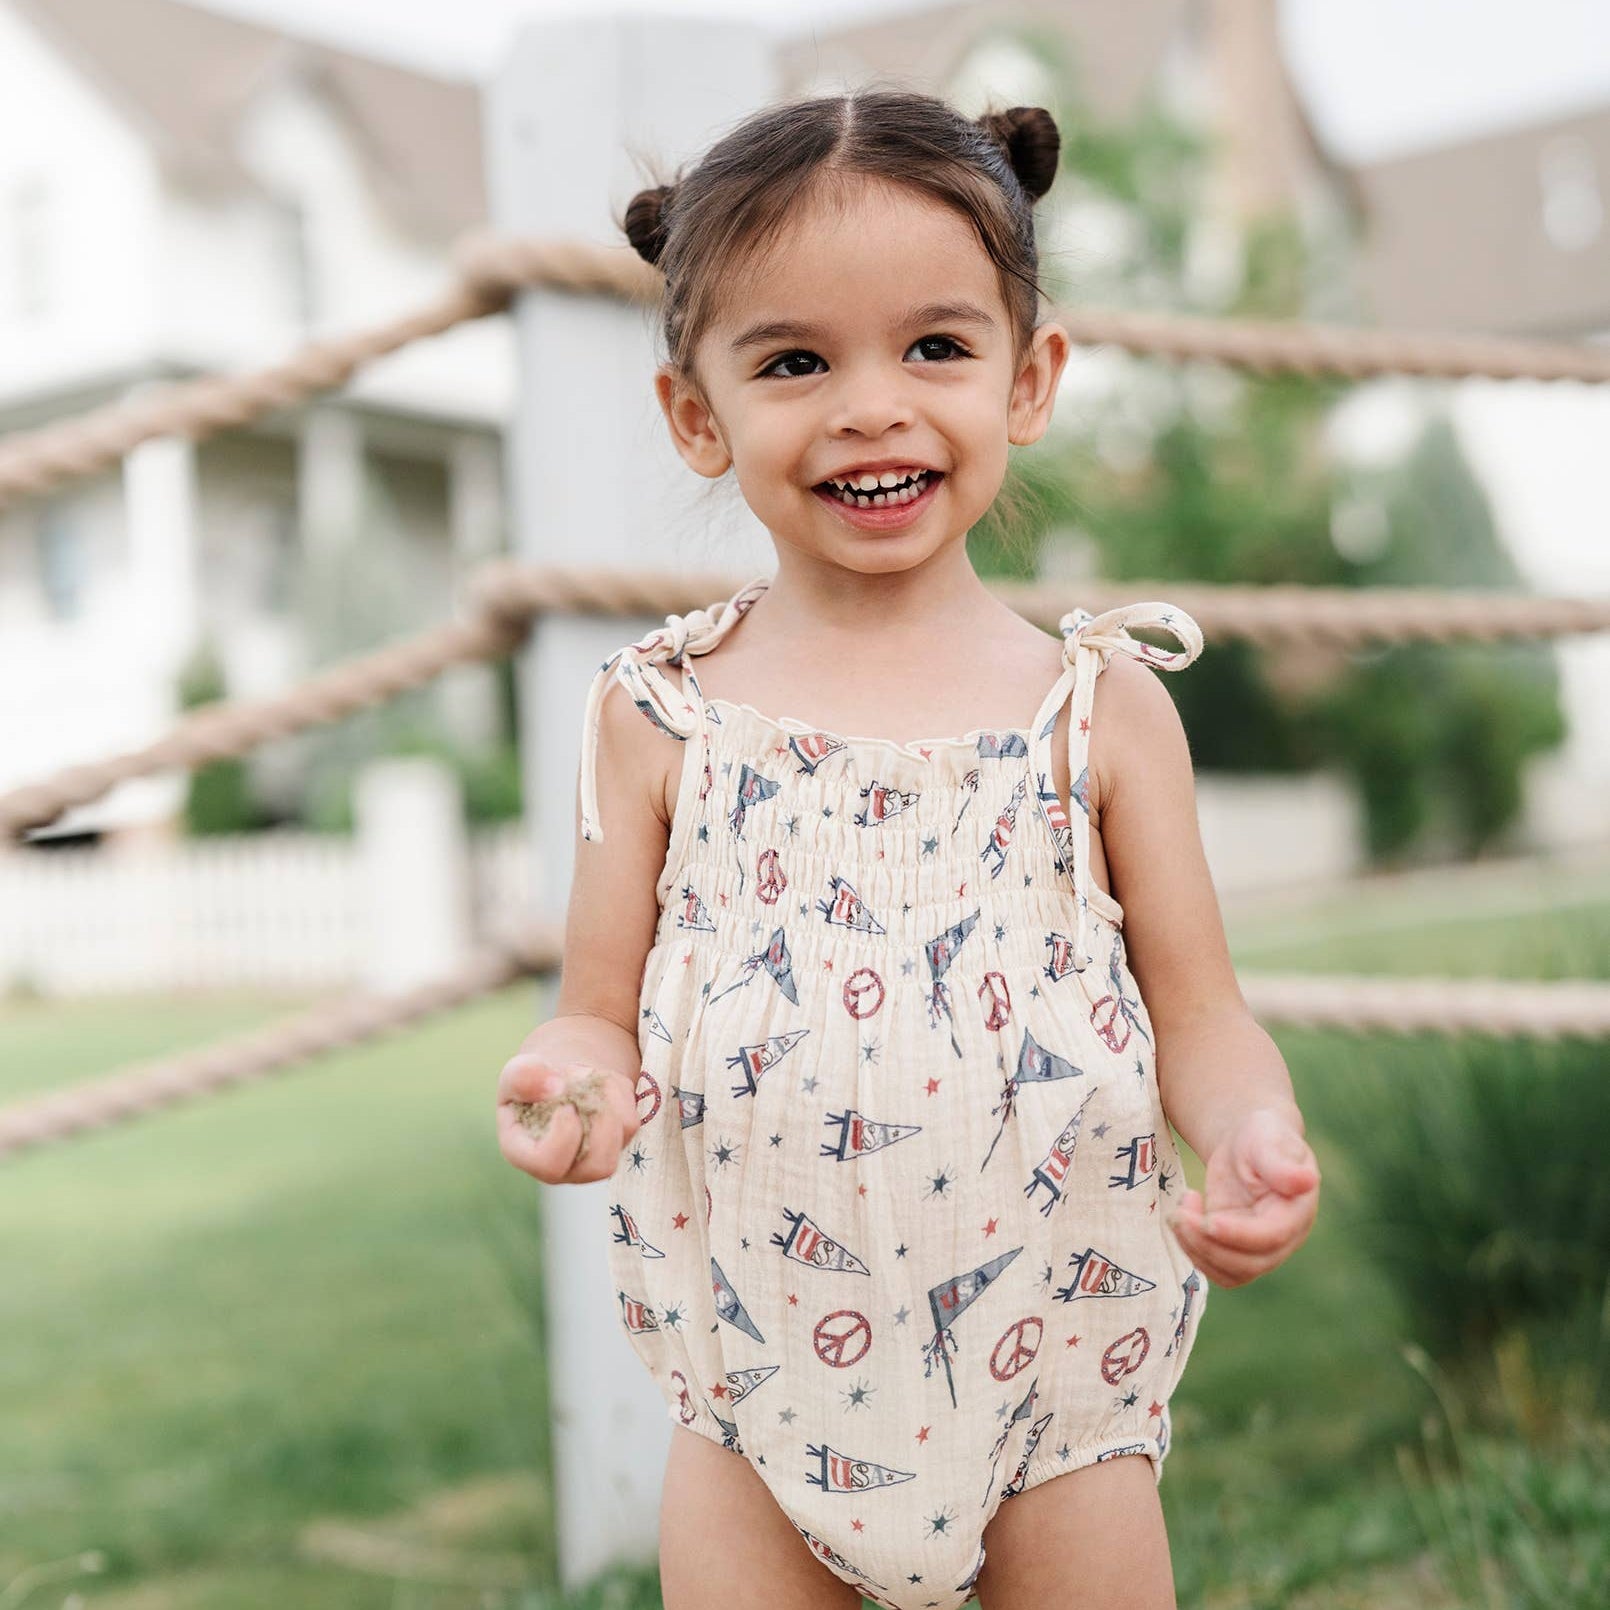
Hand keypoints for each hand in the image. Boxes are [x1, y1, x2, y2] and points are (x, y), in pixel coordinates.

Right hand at [496, 1053, 639, 1184]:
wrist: (557, 1079)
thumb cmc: (532, 1082)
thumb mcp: (517, 1072)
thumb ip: (523, 1076)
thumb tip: (556, 1088)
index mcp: (527, 1156)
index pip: (549, 1165)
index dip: (564, 1135)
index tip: (565, 1105)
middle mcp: (564, 1167)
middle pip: (597, 1166)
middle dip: (598, 1118)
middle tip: (581, 1084)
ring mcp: (594, 1158)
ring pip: (622, 1142)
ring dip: (610, 1101)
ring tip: (590, 1078)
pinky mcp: (618, 1142)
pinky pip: (631, 1122)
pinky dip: (619, 1093)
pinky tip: (600, 1082)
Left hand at [1165, 1107, 1319, 1287]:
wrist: (1247, 1143)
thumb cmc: (1261, 1136)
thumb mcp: (1268, 1139)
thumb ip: (1280, 1163)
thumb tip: (1306, 1181)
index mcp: (1297, 1212)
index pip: (1272, 1236)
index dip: (1240, 1234)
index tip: (1211, 1220)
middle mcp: (1284, 1238)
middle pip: (1250, 1264)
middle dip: (1210, 1245)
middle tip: (1180, 1215)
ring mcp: (1260, 1248)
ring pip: (1231, 1273)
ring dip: (1197, 1250)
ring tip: (1178, 1214)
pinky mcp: (1236, 1248)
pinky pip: (1216, 1267)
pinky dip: (1193, 1250)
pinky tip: (1183, 1216)